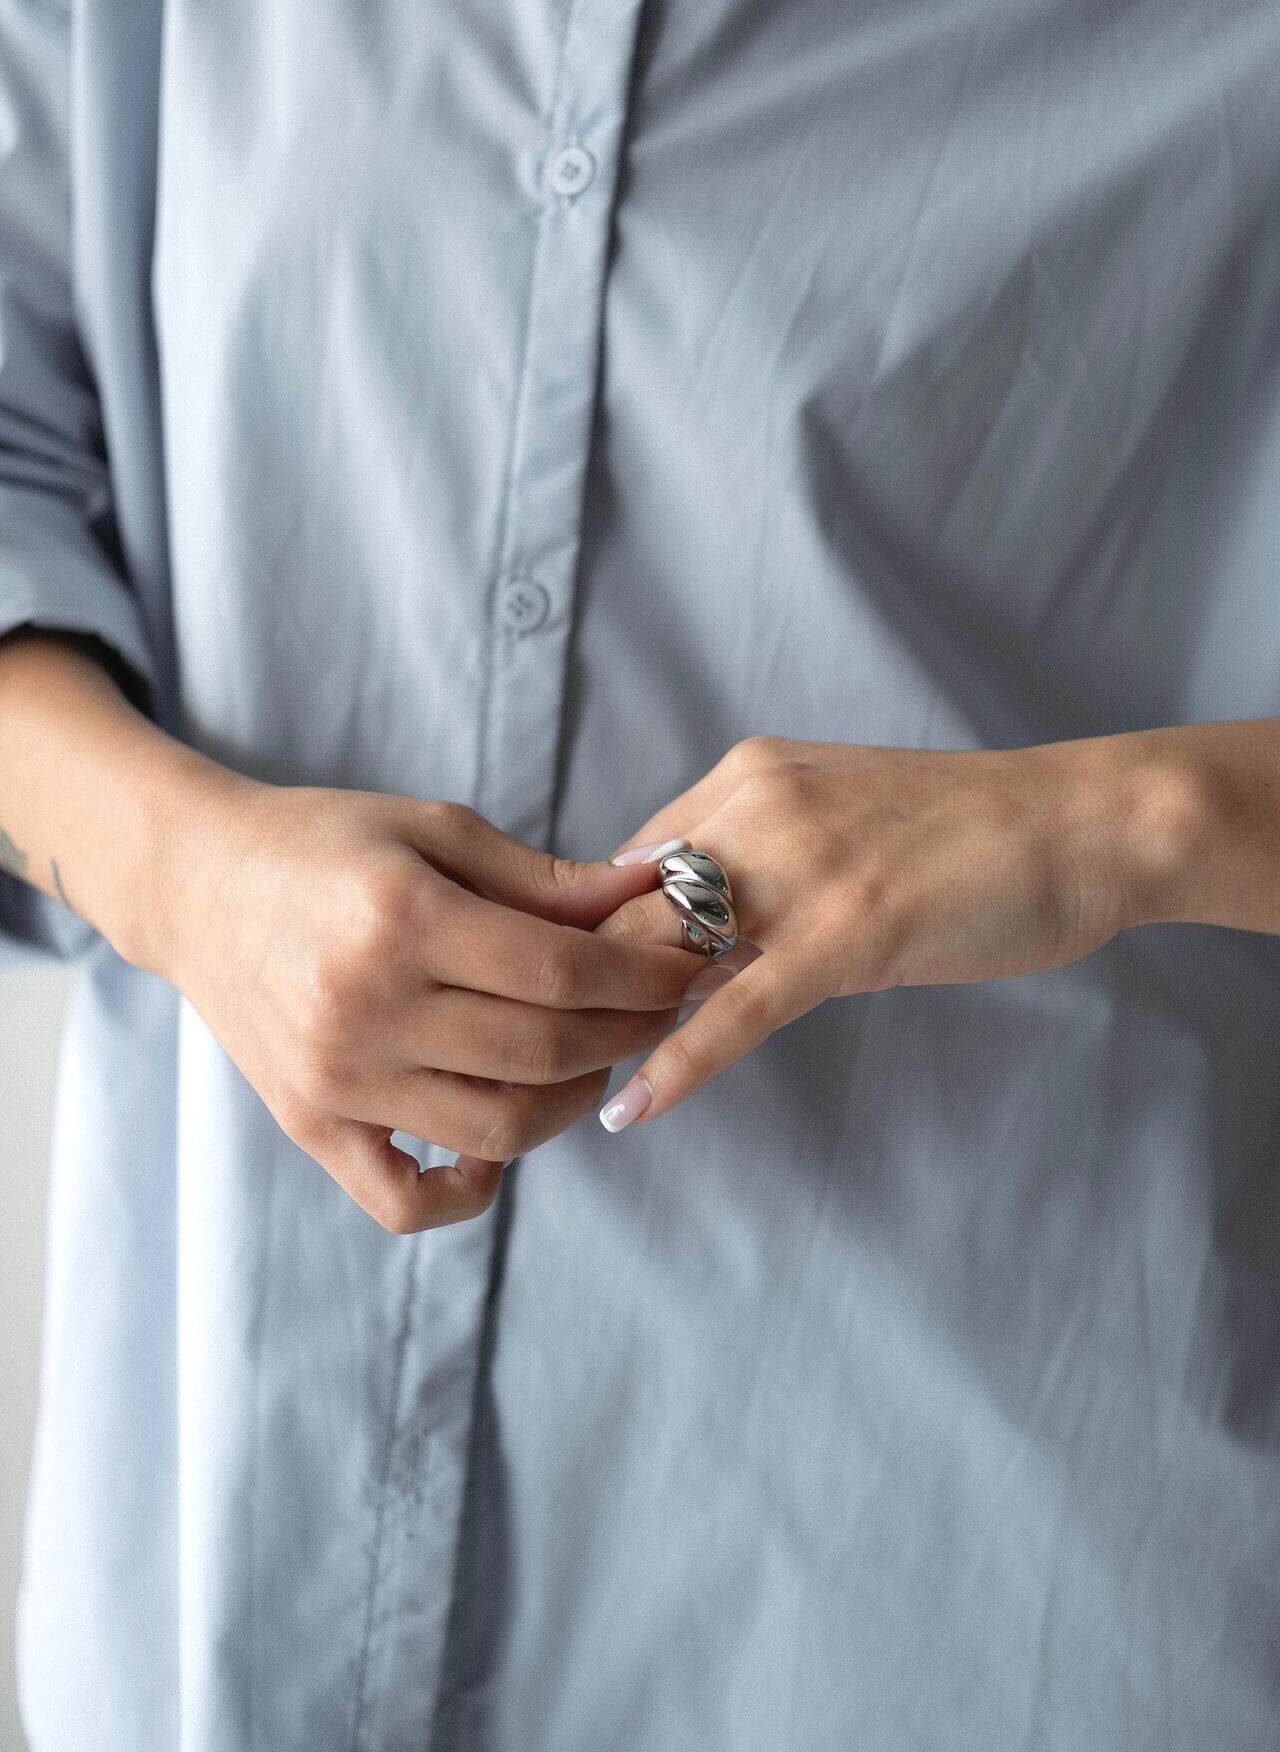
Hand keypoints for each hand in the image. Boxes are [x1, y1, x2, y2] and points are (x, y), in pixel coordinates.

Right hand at [160, 781, 705, 1229]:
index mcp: (402, 920)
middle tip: (668, 1008)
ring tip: (598, 1055)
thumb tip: (648, 895)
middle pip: (544, 1052)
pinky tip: (504, 1148)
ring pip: (499, 1129)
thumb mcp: (434, 830)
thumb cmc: (325, 844)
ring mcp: (336, 1080)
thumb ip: (543, 878)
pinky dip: (468, 1192)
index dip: (646, 976)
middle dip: (632, 1031)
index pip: (563, 973)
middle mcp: (367, 1008)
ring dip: (574, 1100)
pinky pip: (405, 1200)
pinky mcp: (310, 1126)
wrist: (199, 885)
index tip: (694, 966)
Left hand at [592, 731, 1187, 1130]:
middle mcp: (755, 807)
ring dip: (614, 1025)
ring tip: (569, 1089)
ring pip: (666, 953)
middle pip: (627, 907)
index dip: (590, 936)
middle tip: (553, 1055)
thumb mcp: (837, 818)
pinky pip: (736, 1010)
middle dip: (583, 985)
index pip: (629, 861)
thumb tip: (691, 931)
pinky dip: (676, 1063)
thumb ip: (758, 859)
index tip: (565, 995)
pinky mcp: (844, 932)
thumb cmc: (968, 832)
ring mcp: (798, 867)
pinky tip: (632, 1109)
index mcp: (748, 777)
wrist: (1082, 824)